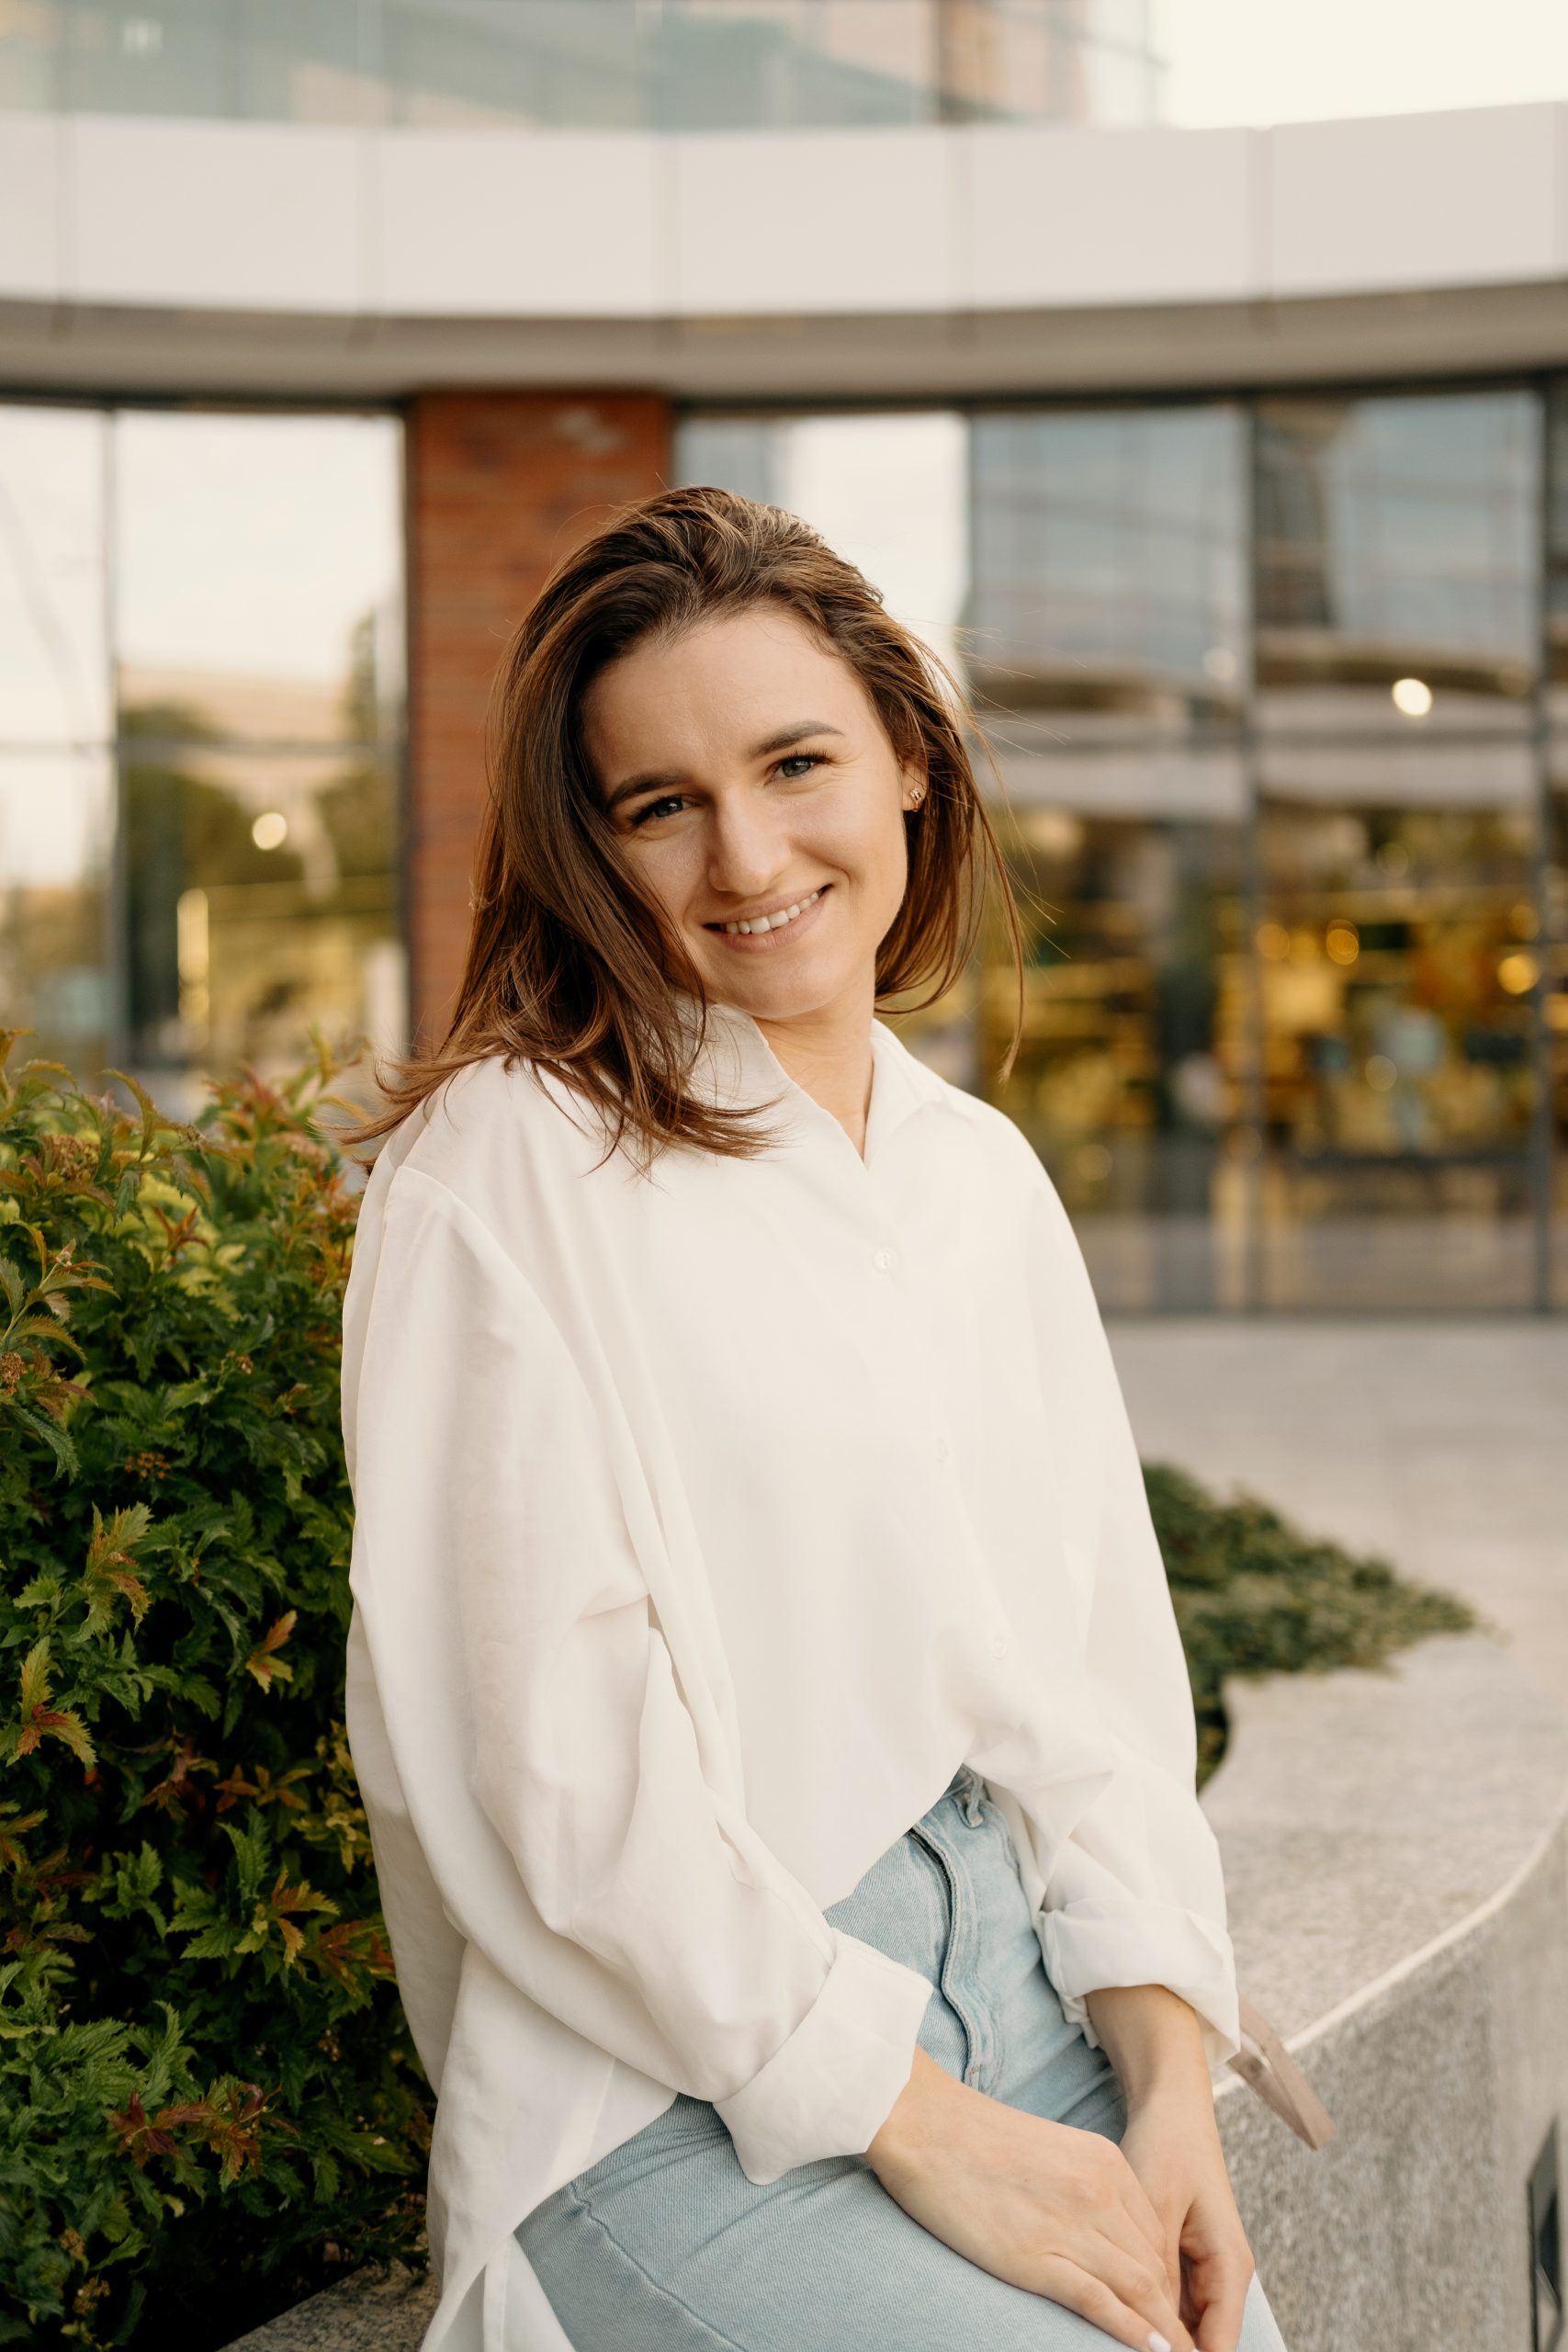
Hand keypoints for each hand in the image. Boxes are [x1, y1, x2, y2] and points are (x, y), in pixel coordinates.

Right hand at [867, 2047, 1194, 2351]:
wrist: (925, 2124)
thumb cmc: (974, 2138)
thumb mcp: (1049, 2150)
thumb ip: (1081, 2185)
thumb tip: (1096, 2230)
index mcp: (1103, 2162)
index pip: (1154, 2233)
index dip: (1168, 2279)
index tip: (1173, 2308)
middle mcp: (1098, 2191)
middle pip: (1155, 2264)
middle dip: (1174, 2310)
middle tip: (1189, 2342)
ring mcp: (1070, 2225)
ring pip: (1139, 2287)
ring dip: (1165, 2328)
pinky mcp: (1037, 2257)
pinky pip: (1099, 2301)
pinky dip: (1132, 2331)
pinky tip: (1154, 2350)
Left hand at [1118, 2091, 1254, 2351]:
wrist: (1170, 2105)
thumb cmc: (1166, 2146)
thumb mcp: (1158, 2206)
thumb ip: (1159, 2272)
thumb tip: (1155, 2333)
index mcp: (1229, 2265)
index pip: (1218, 2348)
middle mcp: (1225, 2274)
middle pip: (1204, 2342)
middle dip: (1169, 2348)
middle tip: (1120, 2345)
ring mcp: (1208, 2268)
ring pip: (1186, 2325)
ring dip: (1159, 2332)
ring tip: (1117, 2335)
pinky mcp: (1188, 2259)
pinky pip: (1174, 2301)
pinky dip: (1151, 2307)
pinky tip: (1119, 2308)